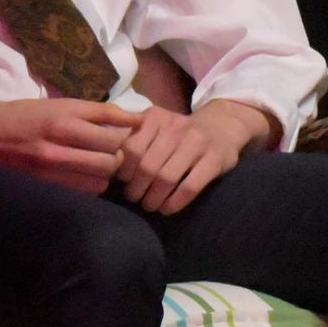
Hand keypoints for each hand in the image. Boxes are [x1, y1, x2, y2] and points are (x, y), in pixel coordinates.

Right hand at [0, 97, 144, 194]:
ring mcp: (51, 165)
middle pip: (114, 155)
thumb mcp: (58, 104)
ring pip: (103, 177)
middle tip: (112, 152)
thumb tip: (135, 119)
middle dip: (120, 155)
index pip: (115, 128)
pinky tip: (81, 177)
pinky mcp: (45, 184)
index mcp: (64, 116)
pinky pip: (84, 191)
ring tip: (96, 164)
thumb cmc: (21, 116)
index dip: (127, 133)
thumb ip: (97, 112)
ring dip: (106, 172)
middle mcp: (59, 140)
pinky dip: (90, 185)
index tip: (126, 133)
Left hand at [115, 99, 274, 214]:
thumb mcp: (156, 126)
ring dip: (154, 199)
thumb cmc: (180, 133)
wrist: (223, 126)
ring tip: (150, 205)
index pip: (131, 149)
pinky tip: (168, 208)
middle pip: (148, 166)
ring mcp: (198, 143)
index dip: (123, 171)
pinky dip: (175, 202)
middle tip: (135, 199)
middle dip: (137, 189)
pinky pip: (190, 186)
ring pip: (167, 178)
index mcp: (156, 117)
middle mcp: (176, 127)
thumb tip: (103, 161)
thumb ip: (132, 137)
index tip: (122, 182)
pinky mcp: (215, 160)